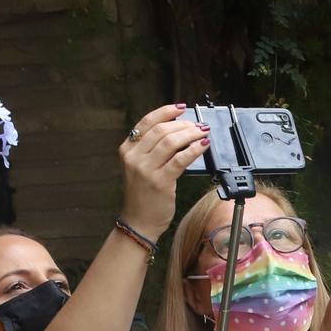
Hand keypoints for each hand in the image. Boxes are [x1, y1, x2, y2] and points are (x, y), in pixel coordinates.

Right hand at [118, 105, 212, 237]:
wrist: (139, 221)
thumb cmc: (143, 194)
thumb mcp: (139, 166)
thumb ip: (151, 148)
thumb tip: (177, 129)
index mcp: (127, 149)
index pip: (147, 122)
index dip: (166, 111)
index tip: (181, 108)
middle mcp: (134, 157)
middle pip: (161, 130)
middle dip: (183, 124)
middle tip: (198, 125)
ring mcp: (146, 169)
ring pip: (171, 141)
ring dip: (191, 133)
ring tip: (203, 132)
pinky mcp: (160, 182)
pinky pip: (181, 159)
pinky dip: (194, 149)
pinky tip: (203, 145)